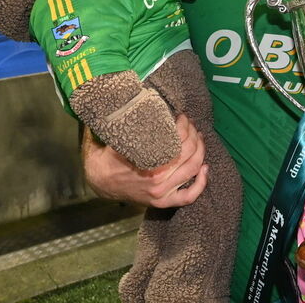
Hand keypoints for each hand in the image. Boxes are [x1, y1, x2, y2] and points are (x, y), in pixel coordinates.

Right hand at [82, 114, 207, 207]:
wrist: (99, 182)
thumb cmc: (108, 156)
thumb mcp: (117, 137)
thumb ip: (133, 124)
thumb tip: (143, 101)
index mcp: (147, 162)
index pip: (177, 140)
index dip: (183, 125)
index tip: (181, 116)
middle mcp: (157, 180)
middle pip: (188, 152)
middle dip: (192, 133)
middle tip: (189, 123)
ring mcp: (162, 193)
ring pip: (192, 169)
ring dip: (200, 150)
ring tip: (198, 137)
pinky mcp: (163, 202)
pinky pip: (189, 197)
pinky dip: (201, 183)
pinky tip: (206, 168)